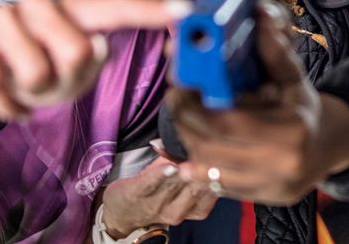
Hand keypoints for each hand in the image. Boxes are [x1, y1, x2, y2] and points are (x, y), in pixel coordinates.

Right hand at [0, 0, 190, 118]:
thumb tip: (96, 46)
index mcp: (75, 10)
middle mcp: (43, 3)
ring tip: (27, 83)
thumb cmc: (36, 67)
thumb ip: (89, 62)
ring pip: (37, 73)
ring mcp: (7, 14)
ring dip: (35, 94)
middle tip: (53, 80)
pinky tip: (12, 103)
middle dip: (69, 82)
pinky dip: (10, 107)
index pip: (118, 8)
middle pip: (79, 52)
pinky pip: (0, 86)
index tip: (185, 10)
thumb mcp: (69, 73)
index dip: (152, 11)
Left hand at [101, 158, 216, 237]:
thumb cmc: (156, 191)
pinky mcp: (135, 194)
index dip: (220, 177)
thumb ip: (192, 164)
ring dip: (182, 175)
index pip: (211, 194)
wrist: (122, 210)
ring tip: (190, 165)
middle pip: (195, 191)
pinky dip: (160, 175)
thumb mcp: (179, 184)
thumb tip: (204, 137)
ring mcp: (155, 204)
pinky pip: (149, 184)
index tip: (226, 161)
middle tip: (211, 161)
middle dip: (203, 176)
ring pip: (173, 187)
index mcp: (194, 208)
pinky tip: (168, 166)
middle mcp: (177, 211)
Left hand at [168, 0, 348, 204]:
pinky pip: (212, 186)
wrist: (326, 149)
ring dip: (189, 138)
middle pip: (209, 147)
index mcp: (290, 131)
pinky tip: (196, 142)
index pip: (225, 122)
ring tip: (187, 115)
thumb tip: (259, 13)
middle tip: (177, 95)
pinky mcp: (255, 199)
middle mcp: (278, 164)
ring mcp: (266, 187)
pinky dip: (196, 164)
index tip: (179, 84)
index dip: (194, 105)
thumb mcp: (293, 76)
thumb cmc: (303, 108)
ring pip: (207, 168)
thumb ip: (274, 49)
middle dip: (185, 119)